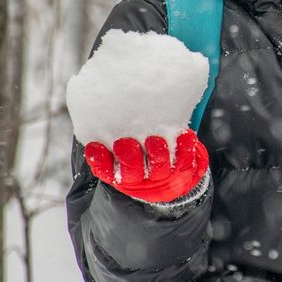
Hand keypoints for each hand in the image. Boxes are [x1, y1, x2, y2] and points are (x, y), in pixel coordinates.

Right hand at [84, 129, 208, 202]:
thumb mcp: (122, 144)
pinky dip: (185, 149)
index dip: (99, 160)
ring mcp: (160, 177)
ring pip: (158, 169)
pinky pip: (184, 162)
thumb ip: (116, 127)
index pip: (104, 170)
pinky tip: (186, 136)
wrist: (171, 174)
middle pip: (130, 173)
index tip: (95, 146)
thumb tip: (103, 104)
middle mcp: (138, 178)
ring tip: (155, 140)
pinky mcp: (182, 172)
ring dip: (156, 155)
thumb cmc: (140, 150)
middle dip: (128, 158)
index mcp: (118, 172)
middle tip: (125, 143)